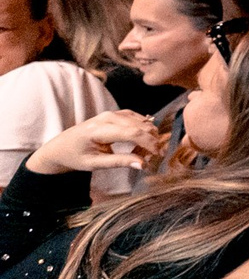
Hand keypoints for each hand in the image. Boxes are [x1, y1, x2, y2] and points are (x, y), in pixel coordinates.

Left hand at [25, 110, 166, 178]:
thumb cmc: (75, 157)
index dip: (150, 143)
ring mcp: (111, 113)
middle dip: (152, 140)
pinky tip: (142, 141)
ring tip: (146, 151)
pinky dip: (144, 129)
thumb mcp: (94, 164)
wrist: (60, 147)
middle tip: (152, 157)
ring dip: (149, 135)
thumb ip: (119, 162)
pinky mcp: (115, 114)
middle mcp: (107, 117)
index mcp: (99, 130)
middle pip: (140, 125)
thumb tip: (143, 164)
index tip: (158, 156)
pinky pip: (137, 118)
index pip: (133, 133)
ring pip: (141, 120)